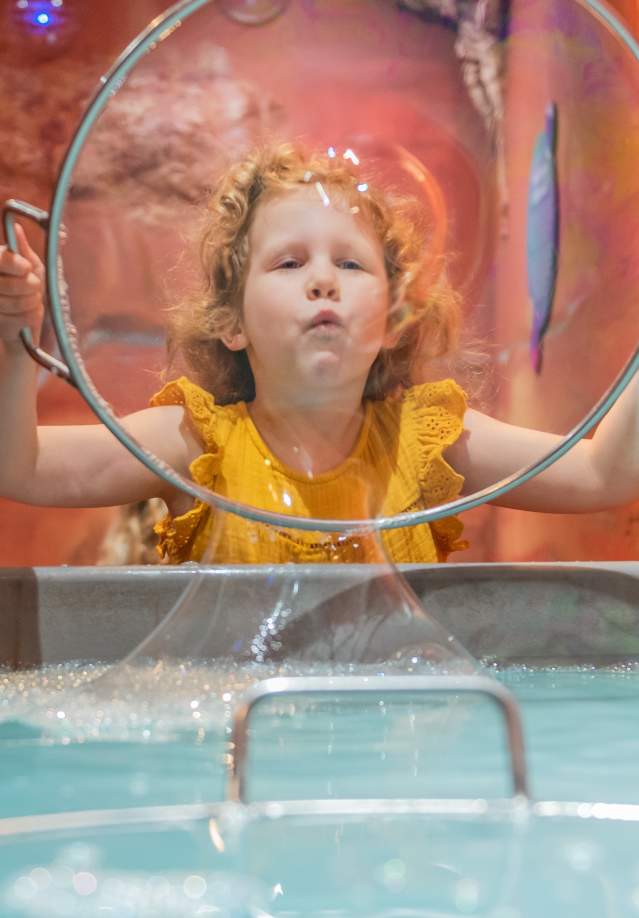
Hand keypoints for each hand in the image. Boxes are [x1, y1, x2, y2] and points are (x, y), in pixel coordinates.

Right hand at [0, 223, 44, 349]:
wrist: (25, 324)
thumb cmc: (28, 290)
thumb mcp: (32, 266)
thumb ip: (23, 251)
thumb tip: (16, 228)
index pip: (0, 260)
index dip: (13, 264)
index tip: (26, 267)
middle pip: (7, 284)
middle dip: (29, 286)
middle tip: (35, 287)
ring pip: (14, 303)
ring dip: (31, 302)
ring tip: (31, 300)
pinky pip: (17, 320)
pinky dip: (29, 317)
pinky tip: (26, 314)